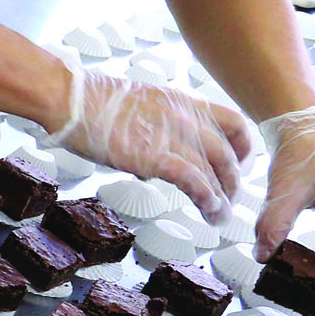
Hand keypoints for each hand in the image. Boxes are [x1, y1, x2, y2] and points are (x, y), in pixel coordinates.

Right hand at [47, 58, 254, 220]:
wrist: (71, 99)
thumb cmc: (92, 102)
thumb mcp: (139, 105)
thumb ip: (157, 129)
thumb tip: (155, 162)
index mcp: (183, 102)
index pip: (233, 123)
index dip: (243, 148)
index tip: (239, 164)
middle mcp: (184, 118)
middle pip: (227, 154)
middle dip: (232, 182)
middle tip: (229, 199)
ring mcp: (171, 137)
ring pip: (215, 171)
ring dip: (222, 198)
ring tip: (220, 217)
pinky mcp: (154, 157)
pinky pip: (194, 181)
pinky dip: (206, 199)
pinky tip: (209, 212)